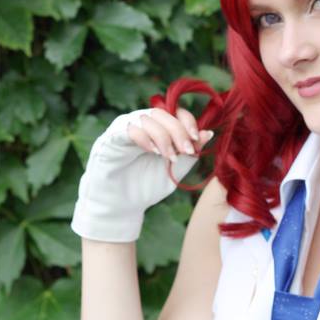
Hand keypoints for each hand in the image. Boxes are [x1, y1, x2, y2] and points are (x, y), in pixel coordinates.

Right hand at [71, 107, 213, 242]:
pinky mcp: (111, 138)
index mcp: (158, 128)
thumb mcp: (176, 168)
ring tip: (169, 157)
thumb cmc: (148, 185)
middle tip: (186, 151)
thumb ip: (190, 151)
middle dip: (179, 131)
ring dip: (164, 136)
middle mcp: (142, 124)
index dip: (188, 123)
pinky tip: (153, 152)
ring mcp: (125, 128)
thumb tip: (208, 133)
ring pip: (148, 118)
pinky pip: (129, 128)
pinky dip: (145, 137)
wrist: (123, 205)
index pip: (175, 113)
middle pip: (163, 113)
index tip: (196, 139)